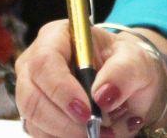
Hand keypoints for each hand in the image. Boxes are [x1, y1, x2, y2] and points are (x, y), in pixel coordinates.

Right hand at [15, 20, 166, 137]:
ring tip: (103, 133)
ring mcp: (30, 91)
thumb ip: (124, 73)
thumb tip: (102, 96)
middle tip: (97, 130)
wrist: (125, 81)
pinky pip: (41, 134)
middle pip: (33, 97)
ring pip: (34, 120)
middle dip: (66, 121)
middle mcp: (34, 63)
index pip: (45, 62)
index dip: (62, 90)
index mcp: (56, 37)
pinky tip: (90, 135)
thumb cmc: (125, 63)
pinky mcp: (34, 116)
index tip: (87, 112)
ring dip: (68, 134)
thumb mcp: (135, 60)